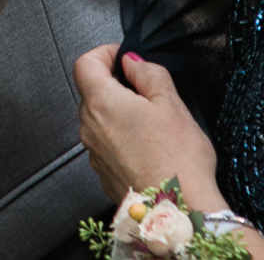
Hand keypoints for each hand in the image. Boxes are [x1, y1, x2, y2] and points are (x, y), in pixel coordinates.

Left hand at [74, 45, 223, 207]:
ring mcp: (94, 153)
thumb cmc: (177, 160)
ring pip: (99, 120)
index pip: (84, 64)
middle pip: (91, 92)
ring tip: (152, 123)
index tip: (124, 57)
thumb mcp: (171, 103)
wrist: (179, 211)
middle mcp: (90, 127)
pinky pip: (106, 145)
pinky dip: (121, 139)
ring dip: (119, 114)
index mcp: (102, 103)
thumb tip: (133, 62)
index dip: (104, 53)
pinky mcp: (104, 174)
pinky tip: (148, 148)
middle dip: (115, 84)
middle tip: (146, 90)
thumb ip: (148, 73)